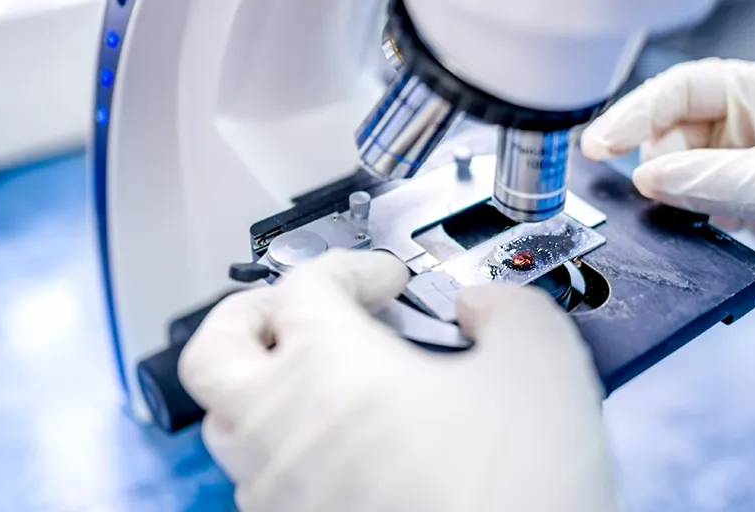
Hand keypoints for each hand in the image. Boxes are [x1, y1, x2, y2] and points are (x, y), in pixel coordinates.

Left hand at [178, 249, 618, 511]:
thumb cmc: (517, 492)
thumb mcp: (543, 364)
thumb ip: (508, 307)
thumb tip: (480, 308)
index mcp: (332, 368)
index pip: (303, 284)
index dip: (350, 266)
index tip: (386, 280)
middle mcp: (283, 428)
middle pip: (212, 351)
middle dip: (250, 314)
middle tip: (296, 310)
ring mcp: (277, 493)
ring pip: (226, 422)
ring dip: (261, 385)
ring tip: (316, 379)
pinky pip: (258, 482)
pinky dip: (283, 447)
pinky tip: (341, 450)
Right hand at [581, 58, 754, 301]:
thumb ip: (712, 180)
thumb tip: (646, 177)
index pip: (682, 88)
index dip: (636, 111)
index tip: (601, 143)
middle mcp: (748, 117)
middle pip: (668, 125)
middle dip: (655, 158)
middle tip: (647, 189)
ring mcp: (738, 154)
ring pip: (671, 161)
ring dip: (671, 188)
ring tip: (704, 212)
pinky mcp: (732, 190)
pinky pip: (684, 190)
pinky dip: (682, 206)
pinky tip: (708, 222)